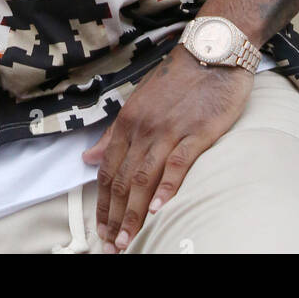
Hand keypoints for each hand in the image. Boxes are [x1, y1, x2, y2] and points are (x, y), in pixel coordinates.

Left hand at [81, 45, 253, 251]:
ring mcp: (169, 129)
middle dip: (115, 217)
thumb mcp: (138, 101)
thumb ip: (113, 133)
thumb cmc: (177, 78)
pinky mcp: (197, 131)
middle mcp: (143, 127)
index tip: (101, 230)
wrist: (211, 51)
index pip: (108, 169)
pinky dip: (167, 187)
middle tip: (112, 246)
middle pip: (124, 179)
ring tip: (129, 240)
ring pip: (145, 177)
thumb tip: (87, 159)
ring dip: (135, 213)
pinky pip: (177, 163)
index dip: (102, 203)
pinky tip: (160, 209)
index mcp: (128, 120)